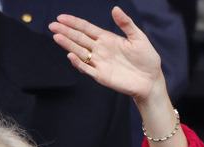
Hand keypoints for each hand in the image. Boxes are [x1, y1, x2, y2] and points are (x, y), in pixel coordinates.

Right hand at [49, 7, 164, 103]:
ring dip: (68, 45)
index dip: (73, 22)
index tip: (61, 17)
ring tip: (56, 37)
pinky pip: (87, 69)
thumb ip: (126, 24)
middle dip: (65, 32)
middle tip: (52, 25)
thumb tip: (115, 9)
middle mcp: (100, 49)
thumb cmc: (147, 58)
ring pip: (79, 52)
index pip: (86, 28)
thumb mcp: (138, 38)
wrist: (151, 80)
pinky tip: (71, 55)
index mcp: (107, 38)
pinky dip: (79, 63)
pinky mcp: (102, 76)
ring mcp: (99, 63)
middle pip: (79, 39)